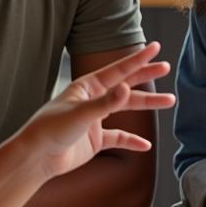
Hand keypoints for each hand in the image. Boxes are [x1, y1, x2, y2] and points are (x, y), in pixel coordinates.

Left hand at [17, 42, 175, 179]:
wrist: (36, 157)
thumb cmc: (51, 129)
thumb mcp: (81, 113)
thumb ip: (106, 103)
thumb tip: (126, 88)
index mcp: (87, 87)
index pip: (118, 70)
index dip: (138, 59)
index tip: (156, 48)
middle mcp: (93, 100)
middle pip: (125, 85)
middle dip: (146, 76)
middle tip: (166, 67)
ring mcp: (95, 120)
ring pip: (126, 109)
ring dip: (146, 105)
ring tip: (169, 101)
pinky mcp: (95, 140)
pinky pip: (118, 138)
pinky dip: (131, 141)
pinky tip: (144, 145)